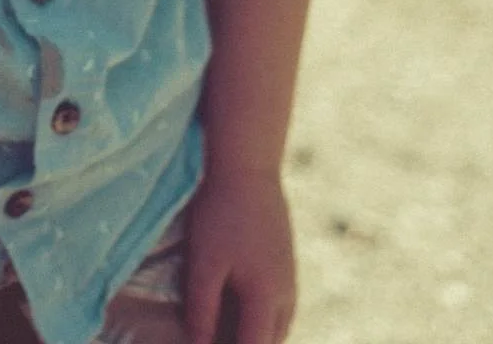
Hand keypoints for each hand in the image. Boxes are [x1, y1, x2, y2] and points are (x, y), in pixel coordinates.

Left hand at [183, 164, 296, 343]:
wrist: (248, 167)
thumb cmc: (220, 214)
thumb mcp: (204, 264)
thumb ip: (202, 309)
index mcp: (266, 298)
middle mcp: (286, 293)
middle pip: (272, 342)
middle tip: (216, 337)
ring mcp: (290, 277)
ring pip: (280, 326)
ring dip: (258, 335)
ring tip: (228, 330)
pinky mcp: (287, 262)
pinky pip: (281, 307)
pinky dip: (264, 319)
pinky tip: (241, 310)